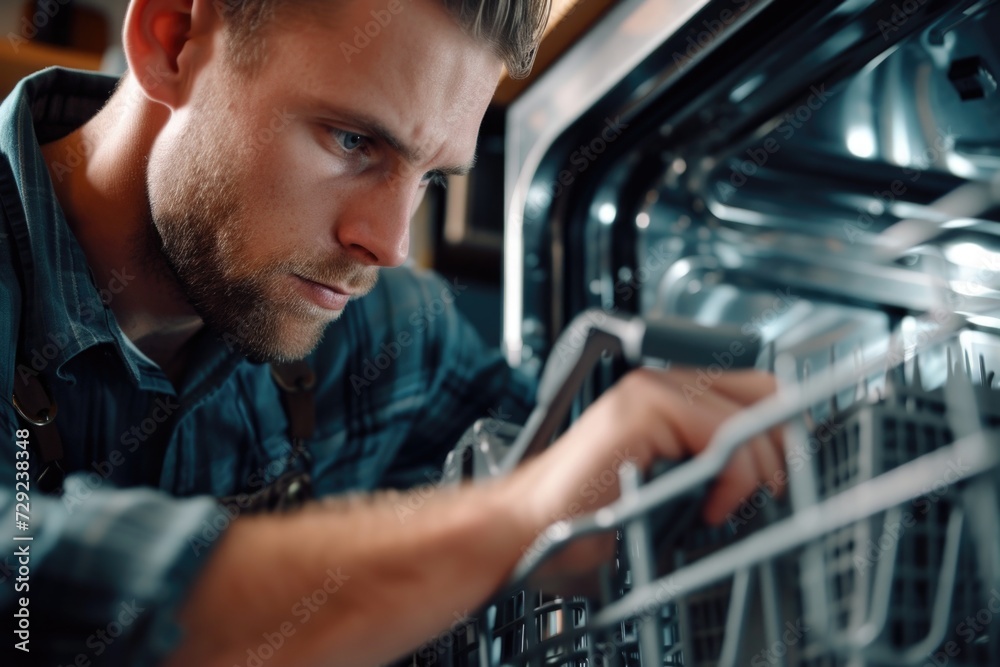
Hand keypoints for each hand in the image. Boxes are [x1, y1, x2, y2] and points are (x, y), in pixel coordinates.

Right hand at [509, 367, 783, 588]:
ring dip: (758, 469)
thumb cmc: (585, 518)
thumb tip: (774, 475)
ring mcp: (650, 391)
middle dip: (782, 446)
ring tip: (733, 506)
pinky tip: (710, 508)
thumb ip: (708, 468)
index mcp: (666, 398)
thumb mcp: (667, 489)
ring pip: (748, 415)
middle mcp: (660, 383)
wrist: (528, 528)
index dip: (783, 430)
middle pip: (763, 391)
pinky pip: (722, 435)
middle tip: (771, 493)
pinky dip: (733, 478)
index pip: (753, 390)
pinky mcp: (641, 409)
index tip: (787, 476)